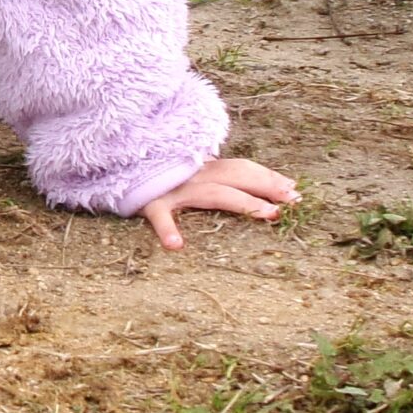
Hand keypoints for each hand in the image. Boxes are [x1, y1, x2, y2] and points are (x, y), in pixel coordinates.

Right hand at [138, 157, 298, 251]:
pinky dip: (167, 229)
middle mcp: (193, 174)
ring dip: (242, 202)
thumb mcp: (188, 174)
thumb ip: (213, 178)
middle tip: (293, 201)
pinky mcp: (149, 202)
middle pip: (236, 176)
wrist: (117, 167)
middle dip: (267, 187)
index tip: (294, 190)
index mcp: (203, 167)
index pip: (242, 167)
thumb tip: (249, 186)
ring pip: (213, 193)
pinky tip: (176, 246)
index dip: (268, 177)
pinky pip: (160, 215)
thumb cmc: (156, 177)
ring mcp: (173, 188)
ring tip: (267, 215)